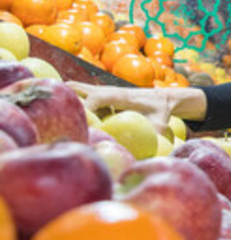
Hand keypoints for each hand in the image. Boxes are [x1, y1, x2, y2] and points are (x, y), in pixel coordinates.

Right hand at [68, 82, 204, 134]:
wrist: (164, 98)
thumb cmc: (161, 112)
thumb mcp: (160, 124)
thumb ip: (154, 133)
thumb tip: (150, 152)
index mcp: (118, 96)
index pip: (94, 101)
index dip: (84, 112)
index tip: (79, 127)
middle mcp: (107, 90)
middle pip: (77, 88)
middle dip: (66, 100)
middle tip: (56, 114)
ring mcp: (103, 90)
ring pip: (75, 88)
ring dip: (66, 97)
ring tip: (56, 111)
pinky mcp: (102, 94)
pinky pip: (81, 93)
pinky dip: (72, 98)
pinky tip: (68, 112)